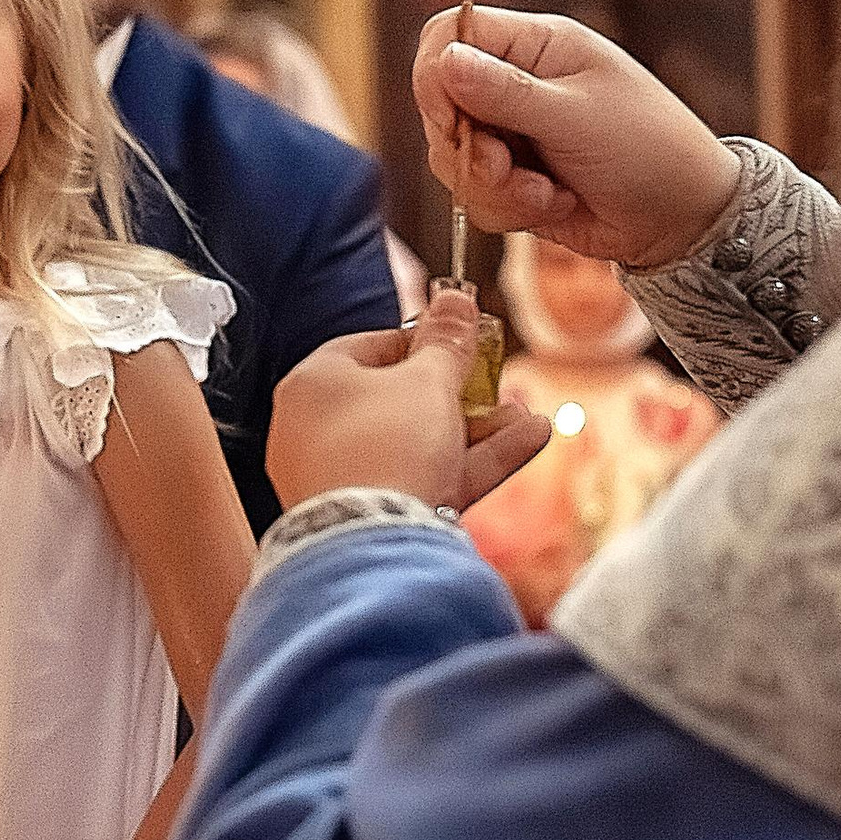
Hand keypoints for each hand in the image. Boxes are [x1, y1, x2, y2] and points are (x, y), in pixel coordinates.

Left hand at [267, 289, 549, 514]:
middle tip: (501, 386)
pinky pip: (424, 480)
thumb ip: (447, 340)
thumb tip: (455, 297)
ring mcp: (342, 480)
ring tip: (527, 418)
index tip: (462, 341)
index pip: (369, 347)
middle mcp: (316, 432)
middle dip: (463, 395)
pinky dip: (472, 464)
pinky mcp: (370, 517)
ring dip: (479, 431)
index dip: (422, 342)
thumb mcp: (428, 379)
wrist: (373, 542)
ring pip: (418, 446)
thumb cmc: (386, 444)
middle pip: (399, 402)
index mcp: (313, 384)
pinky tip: (527, 442)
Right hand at [412, 5, 741, 273]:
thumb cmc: (649, 150)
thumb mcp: (577, 117)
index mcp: (536, 46)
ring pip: (453, 159)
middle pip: (440, 106)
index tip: (449, 118)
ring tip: (547, 194)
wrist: (685, 219)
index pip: (450, 35)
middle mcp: (516, 84)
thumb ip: (506, 93)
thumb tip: (444, 61)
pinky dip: (509, 210)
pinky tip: (556, 206)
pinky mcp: (514, 181)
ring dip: (494, 188)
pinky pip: (476, 197)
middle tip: (512, 169)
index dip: (435, 75)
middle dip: (470, 149)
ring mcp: (513, 134)